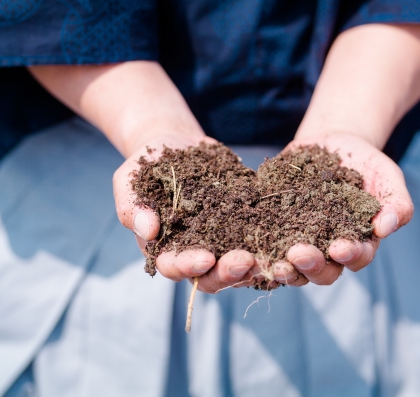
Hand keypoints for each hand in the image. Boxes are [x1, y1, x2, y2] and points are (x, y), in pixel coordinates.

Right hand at [114, 133, 263, 292]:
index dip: (189, 266)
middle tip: (245, 262)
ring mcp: (223, 240)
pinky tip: (289, 236)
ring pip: (242, 263)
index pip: (175, 267)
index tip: (205, 258)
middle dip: (229, 272)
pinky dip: (275, 240)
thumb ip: (134, 207)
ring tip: (271, 258)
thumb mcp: (130, 181)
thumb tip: (149, 230)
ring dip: (257, 264)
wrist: (175, 144)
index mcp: (165, 250)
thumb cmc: (146, 166)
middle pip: (213, 275)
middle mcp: (196, 252)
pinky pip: (263, 236)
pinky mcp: (245, 223)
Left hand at [269, 132, 413, 285]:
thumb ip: (396, 202)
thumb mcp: (388, 176)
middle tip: (299, 253)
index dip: (349, 255)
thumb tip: (387, 226)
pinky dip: (256, 249)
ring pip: (291, 266)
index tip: (339, 246)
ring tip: (273, 261)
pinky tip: (247, 245)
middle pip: (321, 271)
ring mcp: (299, 241)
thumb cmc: (367, 164)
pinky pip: (264, 244)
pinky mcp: (274, 228)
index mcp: (358, 244)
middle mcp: (327, 251)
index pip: (356, 257)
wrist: (334, 142)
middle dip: (310, 265)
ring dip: (283, 267)